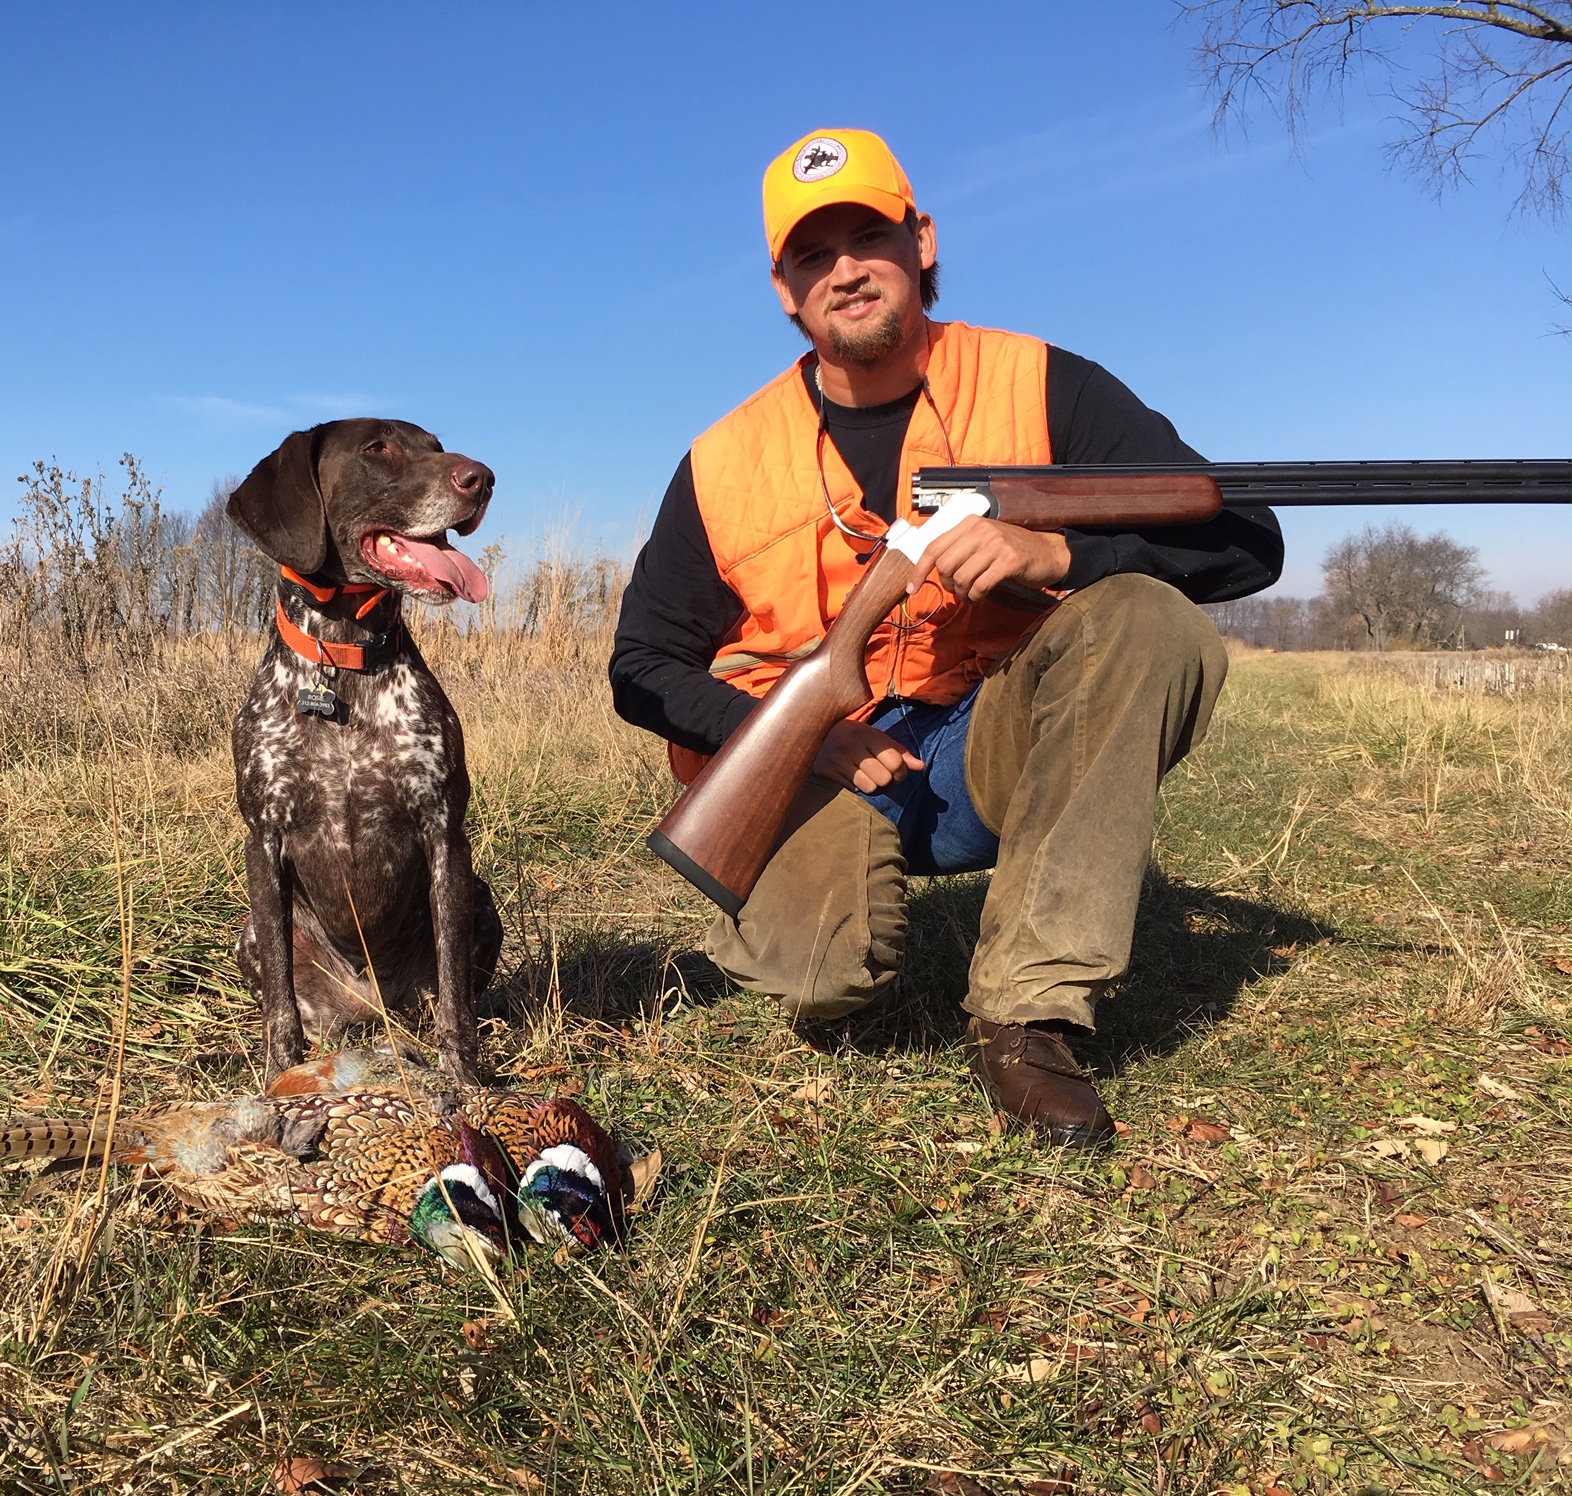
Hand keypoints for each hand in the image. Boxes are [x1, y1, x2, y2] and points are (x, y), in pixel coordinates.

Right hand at [812, 719, 922, 793]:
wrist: (817, 733)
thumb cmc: (855, 737)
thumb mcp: (877, 738)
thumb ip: (899, 752)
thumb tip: (920, 766)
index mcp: (866, 733)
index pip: (895, 762)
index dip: (901, 772)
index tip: (897, 772)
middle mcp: (850, 745)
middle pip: (884, 778)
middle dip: (885, 779)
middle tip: (878, 772)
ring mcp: (836, 759)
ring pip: (869, 787)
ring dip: (870, 785)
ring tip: (863, 773)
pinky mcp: (825, 771)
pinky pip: (854, 790)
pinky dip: (855, 786)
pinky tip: (849, 774)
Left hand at [907, 516, 1069, 603]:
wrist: (1047, 552)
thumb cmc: (1010, 551)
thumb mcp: (982, 542)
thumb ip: (958, 550)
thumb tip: (930, 570)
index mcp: (969, 523)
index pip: (933, 547)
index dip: (919, 570)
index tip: (912, 588)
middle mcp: (981, 529)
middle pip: (945, 565)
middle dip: (948, 585)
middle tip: (959, 590)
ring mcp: (996, 544)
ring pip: (961, 578)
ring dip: (963, 594)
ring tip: (972, 594)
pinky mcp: (1009, 561)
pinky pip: (980, 586)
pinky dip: (976, 597)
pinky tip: (981, 596)